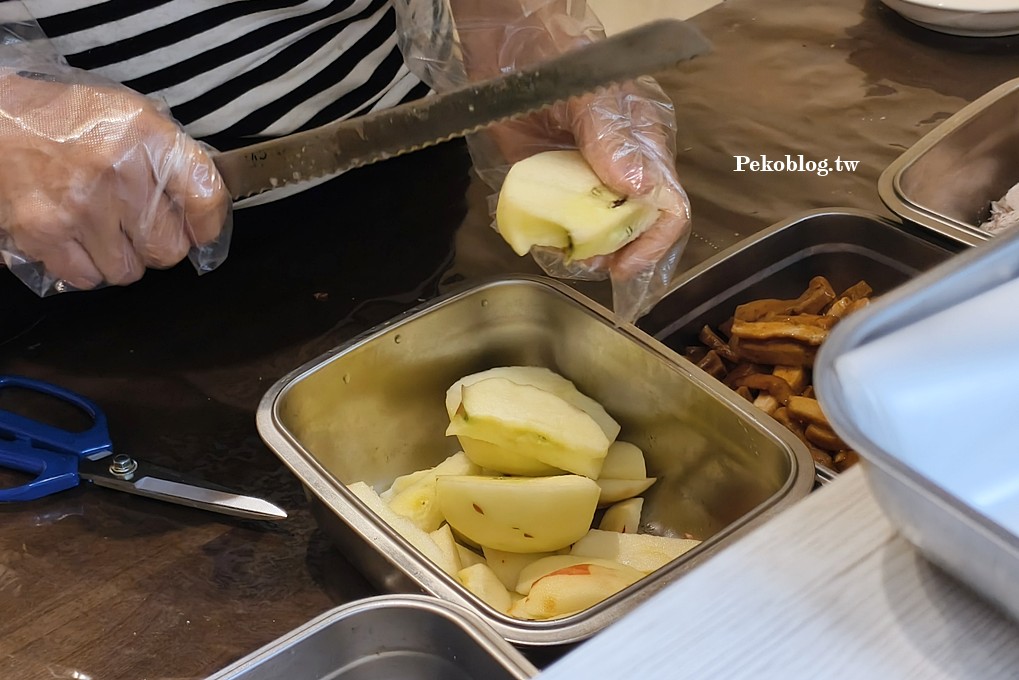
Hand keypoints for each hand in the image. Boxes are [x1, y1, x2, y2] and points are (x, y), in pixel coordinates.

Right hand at [0, 69, 229, 290]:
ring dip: (119, 258)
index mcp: (147, 138)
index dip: (208, 225)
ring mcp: (80, 208)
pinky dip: (84, 267)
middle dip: (157, 245)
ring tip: (101, 228)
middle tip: (137, 226)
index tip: (199, 231)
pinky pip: (86, 278)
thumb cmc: (68, 119)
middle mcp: (118, 173)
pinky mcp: (43, 233)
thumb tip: (204, 212)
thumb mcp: (134, 118)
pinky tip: (75, 237)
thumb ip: (174, 159)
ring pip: (127, 272)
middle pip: (168, 250)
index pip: (206, 198)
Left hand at [484, 77, 690, 318]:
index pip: (669, 205)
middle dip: (617, 253)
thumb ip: (610, 138)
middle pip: (636, 228)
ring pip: (599, 233)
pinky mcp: (552, 185)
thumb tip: (640, 190)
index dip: (654, 241)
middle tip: (591, 261)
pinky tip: (546, 241)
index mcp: (643, 147)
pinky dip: (556, 241)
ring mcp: (586, 180)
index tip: (627, 264)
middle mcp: (620, 171)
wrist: (505, 49)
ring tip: (568, 253)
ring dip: (587, 252)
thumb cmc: (557, 60)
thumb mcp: (587, 94)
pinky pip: (562, 224)